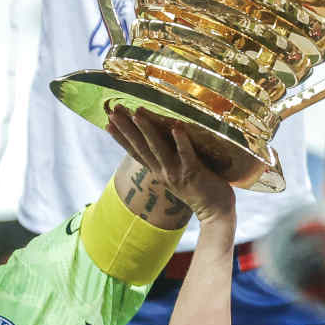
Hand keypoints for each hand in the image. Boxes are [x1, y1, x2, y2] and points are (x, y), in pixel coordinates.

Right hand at [106, 106, 235, 223]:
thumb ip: (168, 161)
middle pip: (140, 147)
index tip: (108, 123)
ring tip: (136, 113)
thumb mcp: (177, 176)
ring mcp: (177, 173)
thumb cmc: (200, 191)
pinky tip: (176, 127)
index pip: (135, 152)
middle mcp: (163, 172)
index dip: (121, 138)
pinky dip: (180, 141)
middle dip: (126, 129)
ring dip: (147, 130)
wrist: (216, 213)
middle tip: (113, 112)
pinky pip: (186, 155)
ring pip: (158, 149)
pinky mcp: (194, 173)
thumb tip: (161, 144)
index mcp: (158, 172)